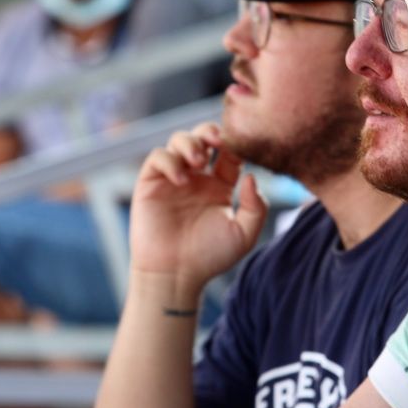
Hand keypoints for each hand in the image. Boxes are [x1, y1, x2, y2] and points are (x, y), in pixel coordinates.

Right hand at [129, 123, 267, 288]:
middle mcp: (197, 178)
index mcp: (221, 186)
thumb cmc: (210, 257)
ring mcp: (173, 178)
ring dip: (190, 143)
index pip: (229, 152)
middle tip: (219, 140)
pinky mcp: (151, 183)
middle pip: (203, 137)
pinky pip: (157, 157)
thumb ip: (256, 206)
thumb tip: (251, 176)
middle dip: (211, 132)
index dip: (235, 144)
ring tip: (198, 162)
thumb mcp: (244, 234)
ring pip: (179, 140)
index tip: (243, 146)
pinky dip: (169, 161)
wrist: (176, 275)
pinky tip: (181, 179)